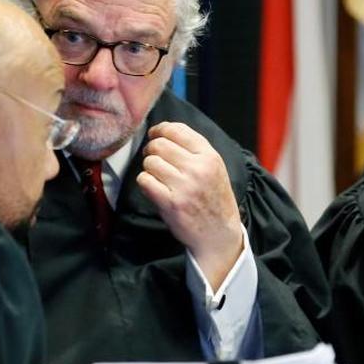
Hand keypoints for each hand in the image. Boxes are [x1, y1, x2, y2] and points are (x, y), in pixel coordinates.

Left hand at [136, 121, 243, 287]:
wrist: (219, 233)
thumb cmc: (214, 198)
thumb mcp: (215, 168)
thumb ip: (194, 148)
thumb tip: (163, 131)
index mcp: (210, 156)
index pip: (177, 130)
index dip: (160, 129)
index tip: (154, 134)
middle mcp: (198, 168)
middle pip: (159, 145)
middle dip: (151, 150)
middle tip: (153, 158)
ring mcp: (184, 186)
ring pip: (150, 162)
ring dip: (149, 168)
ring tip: (157, 176)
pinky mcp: (171, 203)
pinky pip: (145, 180)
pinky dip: (145, 182)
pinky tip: (154, 188)